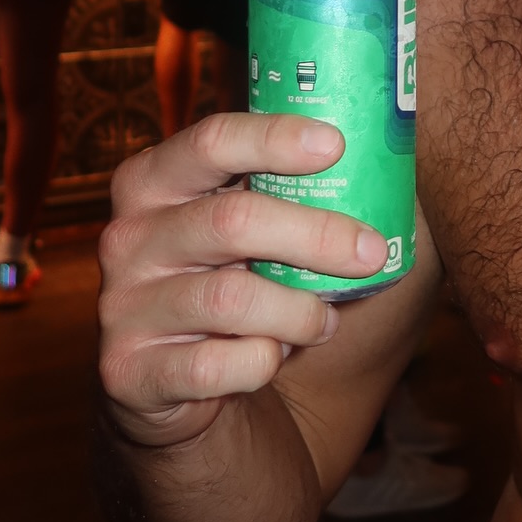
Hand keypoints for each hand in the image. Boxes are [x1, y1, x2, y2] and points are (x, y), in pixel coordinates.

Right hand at [99, 115, 388, 450]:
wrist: (185, 383)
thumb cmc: (245, 284)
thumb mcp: (266, 229)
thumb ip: (305, 191)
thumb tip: (398, 162)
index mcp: (156, 180)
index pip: (211, 140)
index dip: (274, 138)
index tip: (335, 144)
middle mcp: (129, 236)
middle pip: (233, 220)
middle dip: (317, 235)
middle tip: (370, 252)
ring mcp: (123, 305)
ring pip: (232, 299)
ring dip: (299, 312)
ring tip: (325, 320)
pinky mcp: (129, 372)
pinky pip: (215, 366)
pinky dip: (262, 362)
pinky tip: (273, 356)